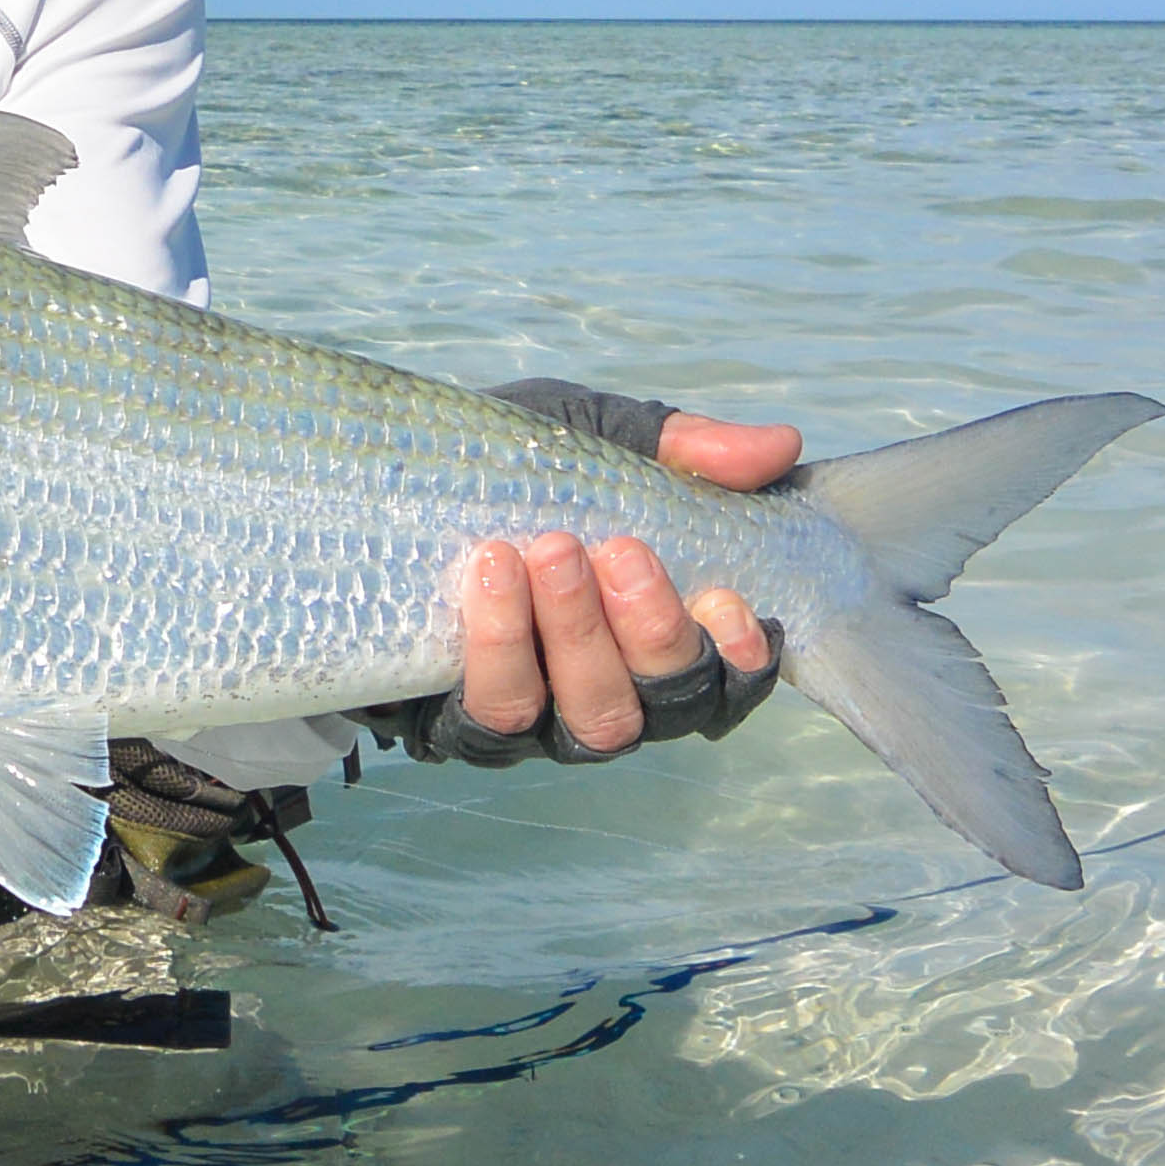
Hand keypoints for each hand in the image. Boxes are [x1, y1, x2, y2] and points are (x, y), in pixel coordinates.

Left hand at [456, 401, 790, 752]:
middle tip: (619, 549)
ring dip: (577, 635)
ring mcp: (540, 721)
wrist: (387, 493)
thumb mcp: (592, 439)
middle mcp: (611, 695)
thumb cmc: (513, 473)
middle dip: (651, 630)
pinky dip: (499, 647)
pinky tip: (492, 575)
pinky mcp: (461, 726)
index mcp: (658, 640)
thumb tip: (777, 444)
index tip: (727, 598)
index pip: (727, 679)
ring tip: (549, 550)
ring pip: (589, 719)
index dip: (741, 657)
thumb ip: (679, 448)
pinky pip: (491, 718)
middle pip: (659, 703)